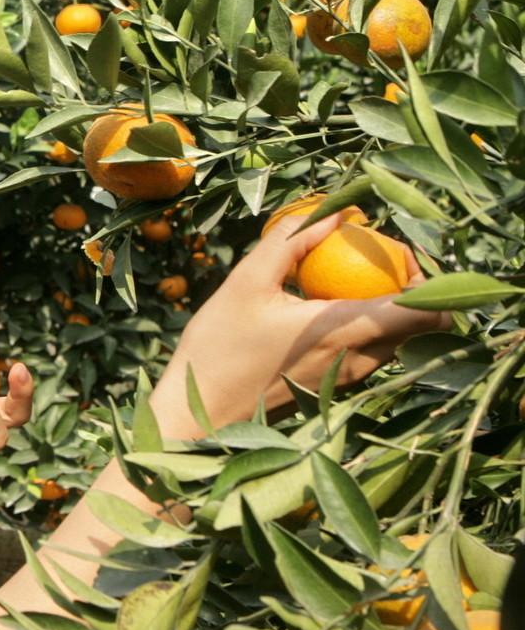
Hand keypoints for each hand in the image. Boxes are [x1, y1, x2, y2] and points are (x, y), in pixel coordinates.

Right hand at [149, 213, 449, 438]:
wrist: (197, 417)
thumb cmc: (217, 349)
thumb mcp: (246, 283)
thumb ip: (292, 240)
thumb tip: (337, 212)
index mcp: (344, 332)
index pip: (428, 312)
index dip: (432, 280)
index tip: (398, 254)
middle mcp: (358, 362)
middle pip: (422, 327)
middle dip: (412, 289)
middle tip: (378, 261)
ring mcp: (348, 381)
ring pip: (397, 342)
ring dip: (388, 310)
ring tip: (350, 284)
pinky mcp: (334, 391)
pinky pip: (370, 355)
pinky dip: (364, 330)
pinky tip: (323, 313)